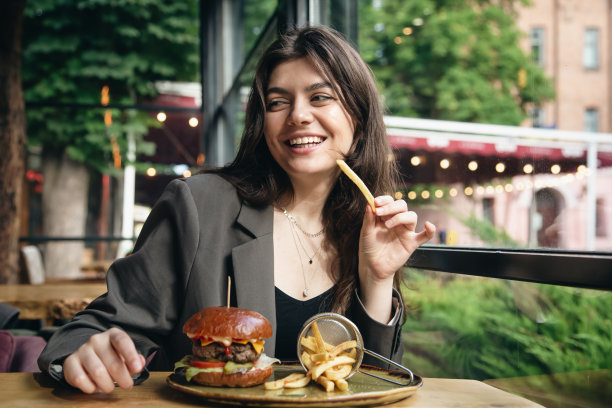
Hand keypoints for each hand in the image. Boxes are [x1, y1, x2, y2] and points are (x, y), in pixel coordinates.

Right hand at [63, 327, 145, 393]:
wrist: (88, 356)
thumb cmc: (112, 356)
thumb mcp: (125, 356)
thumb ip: (135, 360)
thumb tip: (140, 363)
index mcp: (112, 334)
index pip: (122, 341)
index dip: (131, 355)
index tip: (137, 369)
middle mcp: (97, 340)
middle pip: (112, 361)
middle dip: (123, 377)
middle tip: (128, 386)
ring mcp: (82, 350)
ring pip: (97, 371)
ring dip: (107, 384)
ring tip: (110, 387)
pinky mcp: (70, 362)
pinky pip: (79, 379)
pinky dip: (90, 387)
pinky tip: (95, 387)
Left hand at [358, 196, 434, 320]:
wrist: (372, 266)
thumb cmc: (369, 247)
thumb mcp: (366, 232)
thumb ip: (368, 219)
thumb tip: (369, 203)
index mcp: (386, 216)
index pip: (389, 202)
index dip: (384, 200)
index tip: (376, 202)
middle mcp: (397, 221)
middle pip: (402, 206)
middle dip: (391, 207)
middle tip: (380, 212)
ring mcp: (405, 231)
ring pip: (411, 216)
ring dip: (400, 217)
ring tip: (387, 225)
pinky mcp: (412, 243)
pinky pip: (425, 236)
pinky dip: (430, 231)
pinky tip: (428, 225)